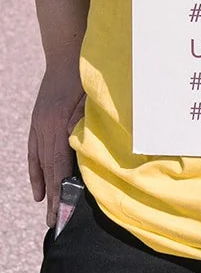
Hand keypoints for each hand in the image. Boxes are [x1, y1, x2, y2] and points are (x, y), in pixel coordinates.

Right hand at [28, 62, 85, 225]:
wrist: (68, 48)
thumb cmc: (89, 72)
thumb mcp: (95, 96)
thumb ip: (91, 121)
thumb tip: (87, 147)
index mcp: (59, 123)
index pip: (59, 166)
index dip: (61, 192)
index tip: (64, 214)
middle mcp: (46, 127)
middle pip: (49, 169)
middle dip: (54, 198)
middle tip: (58, 224)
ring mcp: (39, 124)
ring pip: (41, 163)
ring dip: (46, 189)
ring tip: (49, 213)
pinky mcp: (38, 120)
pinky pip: (33, 152)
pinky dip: (35, 172)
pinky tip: (38, 191)